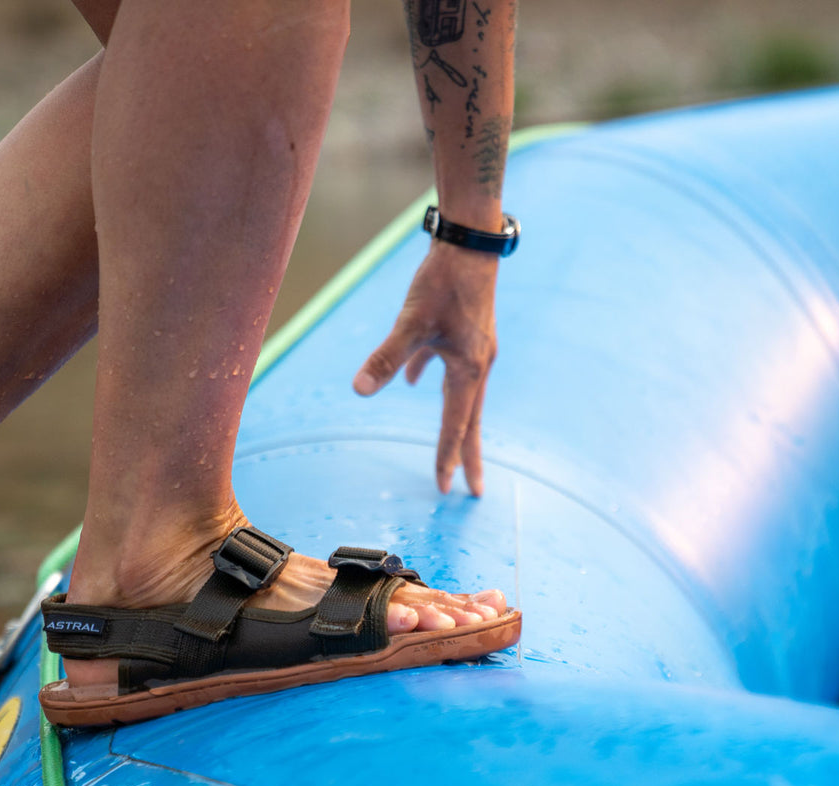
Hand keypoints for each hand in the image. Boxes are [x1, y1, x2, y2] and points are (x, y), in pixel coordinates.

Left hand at [353, 241, 498, 495]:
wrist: (469, 241)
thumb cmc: (444, 280)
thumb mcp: (411, 321)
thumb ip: (386, 358)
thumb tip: (361, 390)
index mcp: (469, 370)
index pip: (455, 425)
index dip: (447, 456)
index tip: (446, 488)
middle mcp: (478, 365)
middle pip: (470, 421)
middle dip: (468, 456)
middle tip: (473, 491)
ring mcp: (474, 349)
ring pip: (462, 396)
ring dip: (457, 424)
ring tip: (454, 449)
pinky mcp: (466, 332)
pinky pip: (449, 368)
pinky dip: (432, 378)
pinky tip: (413, 381)